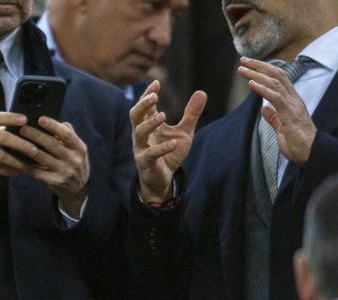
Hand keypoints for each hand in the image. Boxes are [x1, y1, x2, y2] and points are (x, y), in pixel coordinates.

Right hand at [0, 111, 33, 178]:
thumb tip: (10, 130)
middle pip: (3, 138)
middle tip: (34, 149)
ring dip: (16, 162)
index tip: (25, 119)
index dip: (11, 118)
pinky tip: (14, 172)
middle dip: (21, 144)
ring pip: (0, 156)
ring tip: (27, 165)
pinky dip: (5, 171)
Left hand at [18, 117, 89, 213]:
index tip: (40, 119)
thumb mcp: (78, 150)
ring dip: (29, 149)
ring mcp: (64, 171)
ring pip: (43, 158)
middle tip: (23, 128)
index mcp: (79, 148)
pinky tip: (17, 160)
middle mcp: (73, 159)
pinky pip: (37, 172)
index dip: (53, 125)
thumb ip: (69, 136)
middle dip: (36, 135)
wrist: (78, 189)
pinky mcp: (55, 181)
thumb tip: (59, 122)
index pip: (66, 134)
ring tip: (18, 141)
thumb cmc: (74, 163)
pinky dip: (27, 165)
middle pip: (52, 145)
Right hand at [130, 80, 206, 201]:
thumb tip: (202, 92)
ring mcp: (141, 149)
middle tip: (154, 96)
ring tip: (162, 115)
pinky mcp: (145, 163)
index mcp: (148, 125)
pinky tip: (174, 142)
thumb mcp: (184, 131)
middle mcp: (141, 135)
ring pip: (139, 133)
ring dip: (149, 123)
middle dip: (143, 105)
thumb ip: (191, 114)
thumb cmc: (170, 152)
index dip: (148, 94)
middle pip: (135, 115)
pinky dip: (162, 148)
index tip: (156, 83)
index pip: (144, 106)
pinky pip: (150, 154)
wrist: (163, 178)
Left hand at [239, 57, 315, 164]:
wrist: (310, 152)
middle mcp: (293, 98)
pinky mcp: (290, 114)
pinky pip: (275, 97)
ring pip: (274, 82)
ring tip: (242, 69)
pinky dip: (262, 89)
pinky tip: (251, 83)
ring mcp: (292, 104)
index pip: (278, 78)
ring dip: (256, 74)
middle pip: (276, 75)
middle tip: (243, 60)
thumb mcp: (281, 127)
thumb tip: (263, 108)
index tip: (249, 64)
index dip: (264, 69)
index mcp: (291, 100)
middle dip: (259, 65)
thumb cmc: (297, 142)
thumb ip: (273, 117)